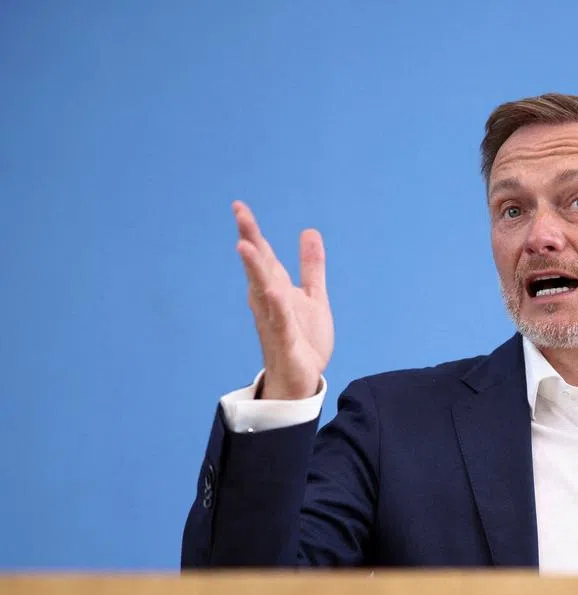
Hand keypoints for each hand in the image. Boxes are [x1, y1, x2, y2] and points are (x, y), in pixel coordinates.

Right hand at [232, 201, 333, 399]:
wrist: (302, 379)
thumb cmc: (303, 338)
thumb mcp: (313, 296)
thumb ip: (311, 265)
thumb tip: (309, 231)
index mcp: (276, 289)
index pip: (264, 257)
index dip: (253, 232)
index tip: (239, 207)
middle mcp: (270, 302)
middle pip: (259, 268)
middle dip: (250, 241)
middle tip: (239, 214)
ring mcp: (275, 322)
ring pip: (264, 292)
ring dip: (255, 270)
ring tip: (245, 246)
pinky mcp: (286, 343)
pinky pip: (280, 323)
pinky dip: (277, 308)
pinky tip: (274, 292)